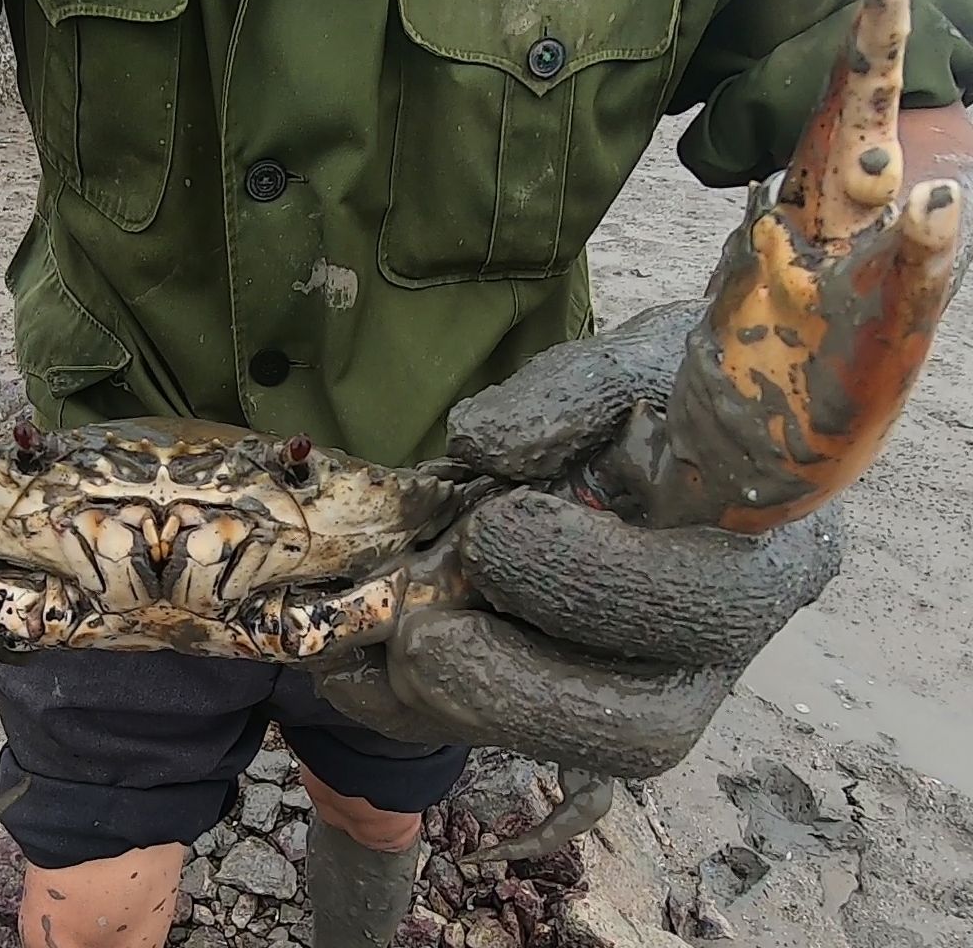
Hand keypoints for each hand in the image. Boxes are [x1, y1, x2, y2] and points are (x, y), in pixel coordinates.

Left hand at [313, 299, 845, 778]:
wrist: (666, 431)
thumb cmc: (667, 393)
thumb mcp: (635, 361)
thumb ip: (571, 396)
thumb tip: (481, 444)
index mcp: (766, 553)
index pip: (711, 604)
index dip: (600, 585)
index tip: (492, 525)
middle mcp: (720, 649)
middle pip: (647, 725)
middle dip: (517, 686)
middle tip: (419, 636)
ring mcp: (651, 692)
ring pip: (568, 755)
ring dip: (458, 707)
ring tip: (376, 647)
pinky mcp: (578, 711)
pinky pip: (503, 744)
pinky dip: (417, 714)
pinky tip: (350, 674)